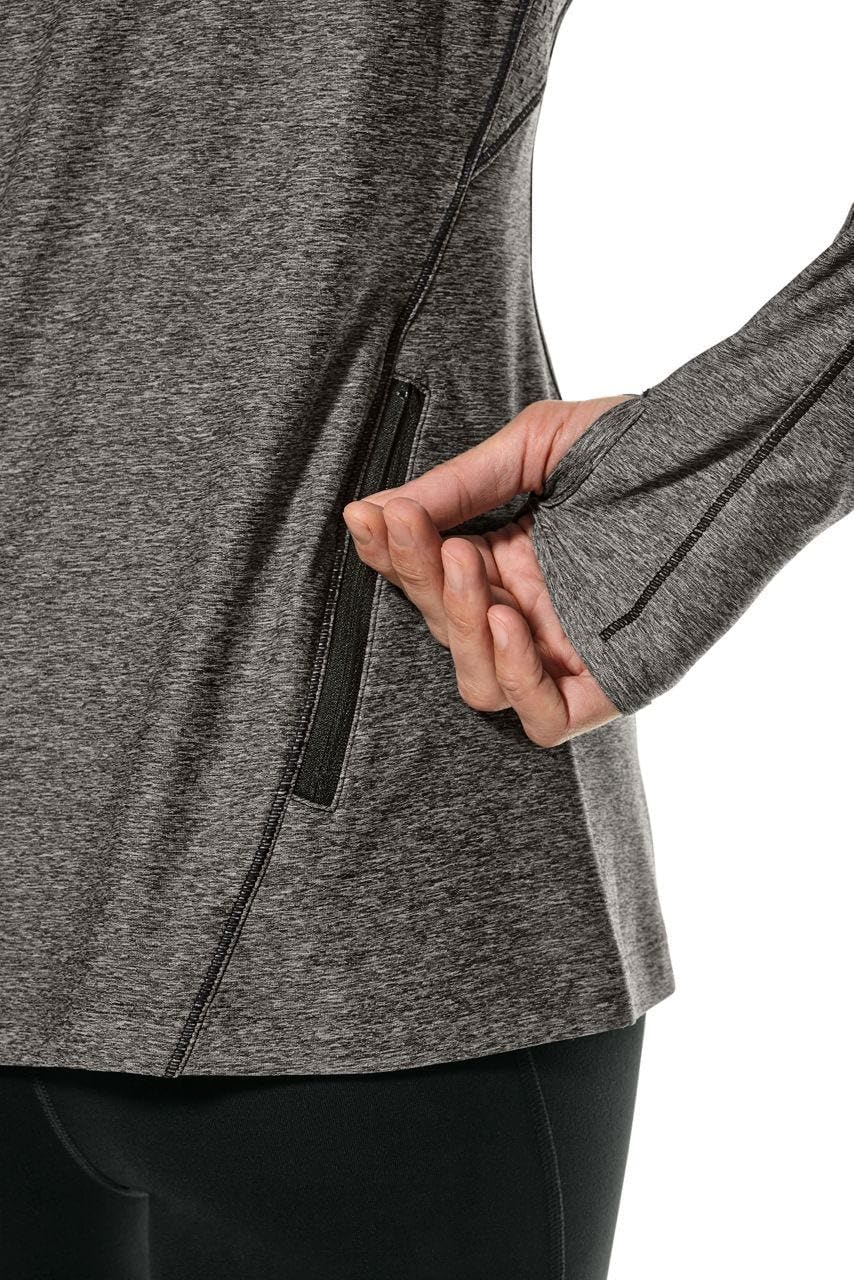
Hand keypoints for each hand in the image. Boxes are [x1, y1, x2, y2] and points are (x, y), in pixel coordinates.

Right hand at [343, 395, 632, 744]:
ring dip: (459, 625)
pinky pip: (540, 717)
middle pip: (444, 627)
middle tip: (414, 528)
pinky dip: (512, 679)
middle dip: (419, 577)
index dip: (390, 556)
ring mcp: (565, 654)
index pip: (426, 579)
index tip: (367, 517)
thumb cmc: (641, 445)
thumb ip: (459, 484)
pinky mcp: (606, 686)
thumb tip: (374, 509)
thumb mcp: (533, 447)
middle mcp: (529, 613)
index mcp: (507, 561)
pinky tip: (509, 623)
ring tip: (466, 562)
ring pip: (478, 681)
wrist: (728, 457)